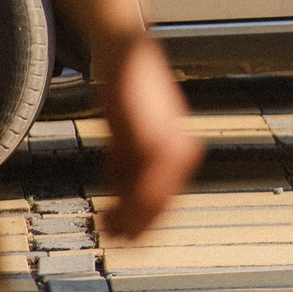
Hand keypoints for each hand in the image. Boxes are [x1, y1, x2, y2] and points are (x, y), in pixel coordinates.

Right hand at [93, 32, 201, 242]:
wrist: (126, 51)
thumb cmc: (127, 93)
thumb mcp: (127, 134)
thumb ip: (125, 164)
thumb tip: (120, 201)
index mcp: (180, 147)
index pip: (169, 194)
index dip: (148, 219)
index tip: (128, 237)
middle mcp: (181, 147)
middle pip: (164, 199)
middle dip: (141, 223)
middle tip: (117, 240)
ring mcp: (169, 141)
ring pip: (154, 194)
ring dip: (132, 216)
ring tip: (111, 230)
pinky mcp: (151, 134)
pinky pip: (143, 176)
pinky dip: (128, 197)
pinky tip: (111, 208)